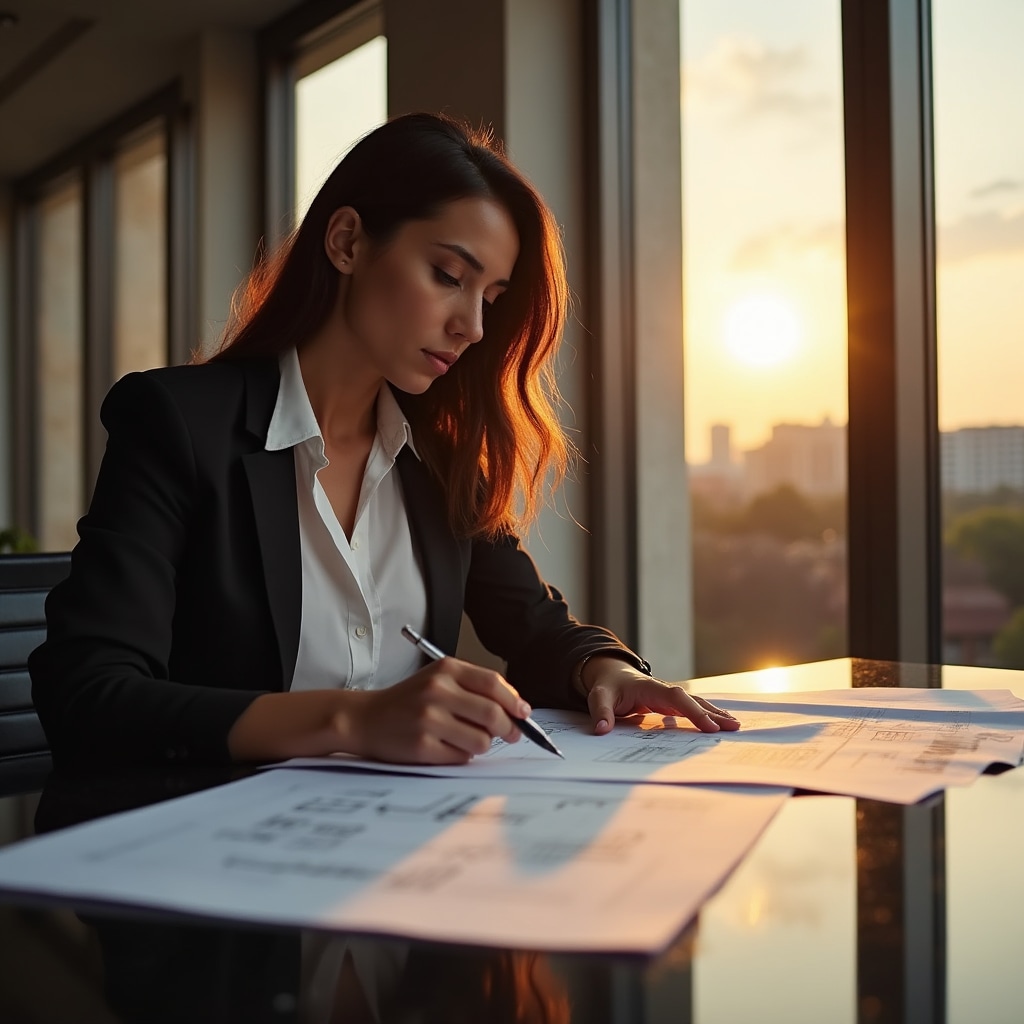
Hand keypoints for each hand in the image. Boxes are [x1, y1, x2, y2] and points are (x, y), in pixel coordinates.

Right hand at [340, 657, 528, 764]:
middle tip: (510, 735)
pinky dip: (461, 756)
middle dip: (508, 729)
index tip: (524, 714)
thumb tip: (517, 710)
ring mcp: (428, 719)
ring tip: (464, 738)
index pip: (493, 683)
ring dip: (481, 744)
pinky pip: (462, 757)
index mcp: (445, 669)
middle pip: (492, 714)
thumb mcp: (438, 680)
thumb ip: (475, 688)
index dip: (514, 701)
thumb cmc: (409, 701)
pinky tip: (445, 747)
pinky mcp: (422, 745)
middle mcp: (437, 690)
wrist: (365, 718)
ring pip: (481, 740)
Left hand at [577, 656, 740, 735]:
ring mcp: (668, 696)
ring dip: (714, 713)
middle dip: (712, 713)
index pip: (676, 697)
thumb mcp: (598, 696)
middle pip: (692, 700)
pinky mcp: (669, 703)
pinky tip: (717, 725)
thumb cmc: (607, 686)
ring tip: (734, 726)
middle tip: (733, 728)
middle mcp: (663, 689)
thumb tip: (602, 730)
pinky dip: (706, 715)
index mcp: (649, 687)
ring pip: (695, 703)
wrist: (610, 673)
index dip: (693, 711)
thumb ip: (601, 712)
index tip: (709, 727)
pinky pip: (690, 708)